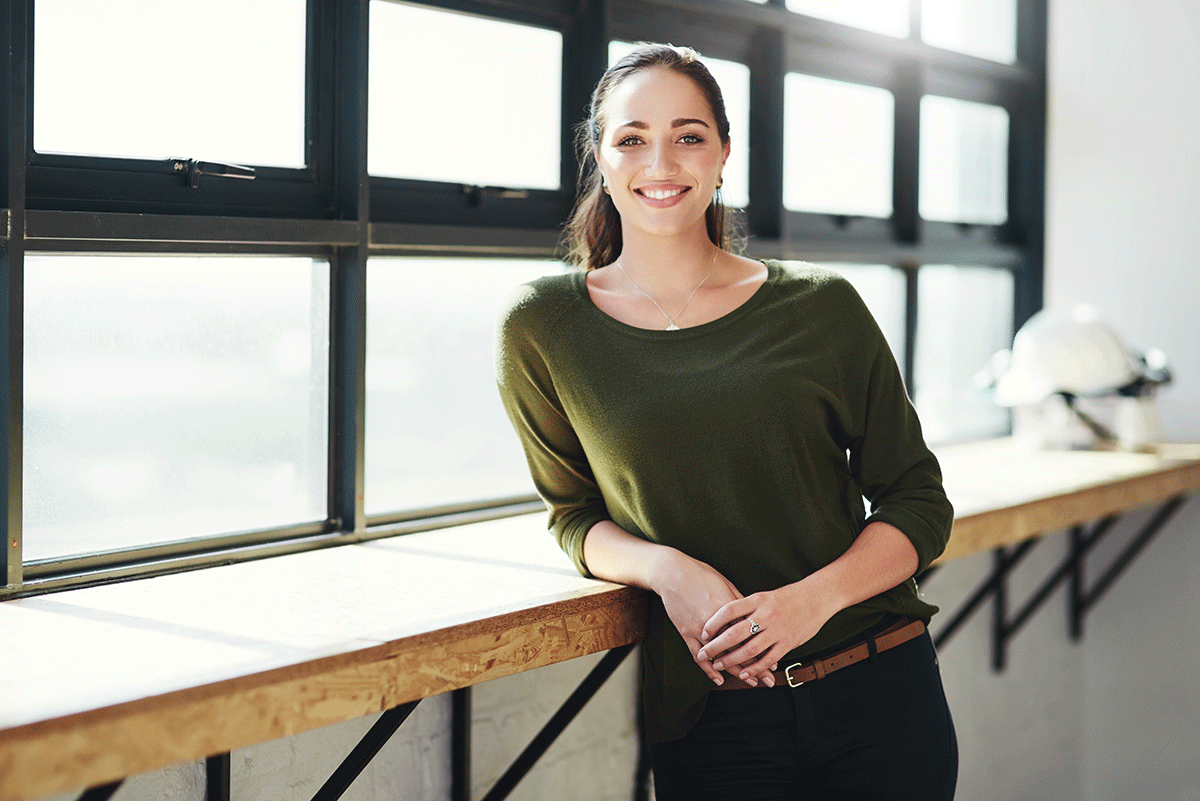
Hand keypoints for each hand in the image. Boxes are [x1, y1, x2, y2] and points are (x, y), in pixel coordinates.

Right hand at [652, 552, 775, 686]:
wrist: (672, 573)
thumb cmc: (699, 574)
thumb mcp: (725, 585)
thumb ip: (740, 603)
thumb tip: (754, 617)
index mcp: (728, 607)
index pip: (750, 634)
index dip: (763, 650)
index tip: (774, 660)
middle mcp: (715, 621)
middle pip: (738, 648)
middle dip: (755, 666)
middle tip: (767, 678)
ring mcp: (699, 628)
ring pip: (720, 656)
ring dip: (736, 671)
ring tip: (749, 681)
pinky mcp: (686, 632)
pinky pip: (697, 655)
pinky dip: (708, 669)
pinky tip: (718, 678)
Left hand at [695, 580, 835, 684]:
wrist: (817, 597)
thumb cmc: (789, 596)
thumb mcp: (765, 596)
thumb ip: (748, 607)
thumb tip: (726, 619)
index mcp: (757, 600)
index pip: (728, 611)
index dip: (713, 623)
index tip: (703, 633)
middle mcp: (765, 615)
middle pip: (735, 633)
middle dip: (716, 646)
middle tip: (703, 654)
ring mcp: (777, 630)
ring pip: (750, 649)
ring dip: (731, 659)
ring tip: (718, 665)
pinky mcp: (788, 642)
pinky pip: (768, 659)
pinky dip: (754, 668)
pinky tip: (744, 674)